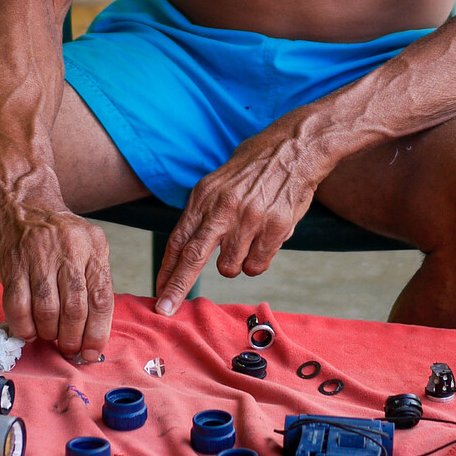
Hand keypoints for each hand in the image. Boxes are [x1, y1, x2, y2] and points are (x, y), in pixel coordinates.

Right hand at [0, 177, 112, 361]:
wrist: (21, 196)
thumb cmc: (55, 229)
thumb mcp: (85, 243)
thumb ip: (92, 276)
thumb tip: (95, 325)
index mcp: (93, 247)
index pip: (102, 298)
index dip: (98, 332)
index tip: (92, 351)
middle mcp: (69, 250)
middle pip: (75, 309)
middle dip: (72, 337)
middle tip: (67, 347)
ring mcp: (39, 255)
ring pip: (48, 310)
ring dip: (48, 333)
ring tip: (48, 336)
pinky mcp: (12, 262)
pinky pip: (18, 304)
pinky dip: (23, 325)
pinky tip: (27, 329)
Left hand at [154, 123, 322, 313]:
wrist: (296, 147)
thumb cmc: (256, 164)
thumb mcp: (219, 181)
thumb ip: (204, 212)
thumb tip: (187, 246)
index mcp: (205, 195)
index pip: (178, 238)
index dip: (167, 268)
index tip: (158, 291)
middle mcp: (223, 208)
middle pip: (193, 258)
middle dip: (177, 288)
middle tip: (166, 308)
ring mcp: (250, 219)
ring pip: (230, 268)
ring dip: (235, 263)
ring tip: (248, 239)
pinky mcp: (275, 228)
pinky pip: (257, 265)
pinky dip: (258, 260)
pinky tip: (265, 239)